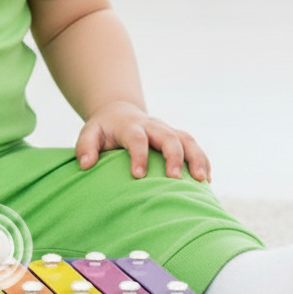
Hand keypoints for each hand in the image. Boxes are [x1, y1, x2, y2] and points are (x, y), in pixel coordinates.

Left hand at [75, 101, 210, 181]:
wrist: (120, 113)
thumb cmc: (104, 130)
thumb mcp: (90, 133)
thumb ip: (85, 146)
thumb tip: (86, 165)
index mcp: (130, 125)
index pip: (136, 138)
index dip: (139, 155)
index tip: (138, 176)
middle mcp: (152, 126)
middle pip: (168, 136)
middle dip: (173, 157)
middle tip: (174, 179)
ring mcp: (167, 131)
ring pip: (187, 140)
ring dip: (196, 158)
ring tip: (201, 180)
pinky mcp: (177, 137)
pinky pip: (194, 146)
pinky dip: (203, 161)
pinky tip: (207, 180)